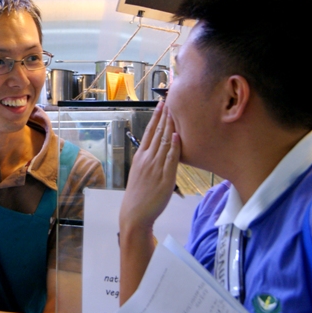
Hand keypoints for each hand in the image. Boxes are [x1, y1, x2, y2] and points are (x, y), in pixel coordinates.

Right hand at [119, 102, 180, 231]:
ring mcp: (156, 167)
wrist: (135, 213)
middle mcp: (147, 159)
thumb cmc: (138, 194)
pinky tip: (176, 135)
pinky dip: (173, 146)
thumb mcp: (139, 172)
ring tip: (175, 111)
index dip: (156, 116)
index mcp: (141, 156)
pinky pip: (170, 159)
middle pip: (157, 133)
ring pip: (164, 142)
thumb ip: (148, 160)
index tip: (160, 103)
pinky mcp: (165, 178)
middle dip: (165, 115)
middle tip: (170, 99)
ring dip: (170, 125)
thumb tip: (157, 149)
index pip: (149, 131)